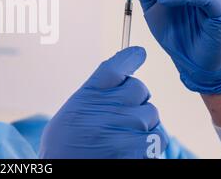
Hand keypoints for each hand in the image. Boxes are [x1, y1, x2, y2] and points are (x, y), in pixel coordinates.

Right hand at [39, 47, 167, 157]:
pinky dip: (149, 144)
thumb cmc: (64, 145)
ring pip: (152, 114)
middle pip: (140, 88)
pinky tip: (131, 148)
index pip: (115, 66)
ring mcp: (125, 126)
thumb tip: (116, 82)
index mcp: (89, 94)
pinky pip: (158, 138)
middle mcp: (108, 106)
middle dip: (135, 99)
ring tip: (124, 135)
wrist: (63, 168)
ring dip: (144, 123)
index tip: (138, 54)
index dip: (130, 58)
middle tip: (123, 114)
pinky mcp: (137, 148)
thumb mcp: (71, 112)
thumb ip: (94, 94)